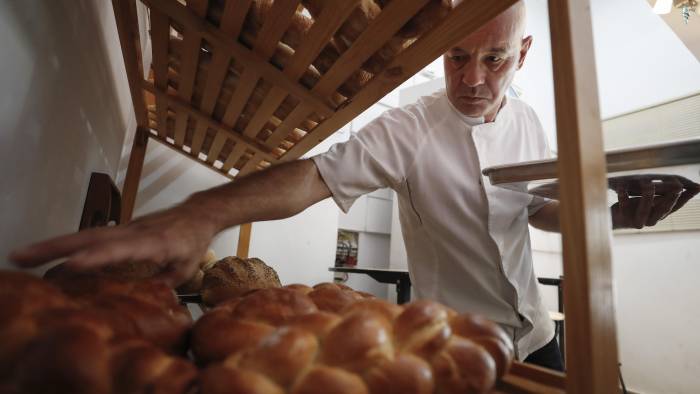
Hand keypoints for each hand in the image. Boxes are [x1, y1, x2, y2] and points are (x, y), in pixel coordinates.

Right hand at [8, 201, 219, 286]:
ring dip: (53, 245)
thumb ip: (165, 283)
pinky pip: (90, 236)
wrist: (196, 213)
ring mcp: (124, 228)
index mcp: (155, 242)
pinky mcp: (119, 229)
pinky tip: (45, 255)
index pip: (122, 249)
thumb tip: (146, 301)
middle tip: (22, 257)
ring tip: (21, 256)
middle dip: (55, 247)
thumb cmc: (193, 241)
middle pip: (90, 237)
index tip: (73, 264)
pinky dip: (67, 244)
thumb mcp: (186, 267)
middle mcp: (133, 232)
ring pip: (84, 235)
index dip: (97, 257)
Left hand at [609, 174, 699, 229]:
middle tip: (677, 186)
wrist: (614, 219)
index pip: (676, 206)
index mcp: (660, 214)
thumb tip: (688, 186)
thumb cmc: (635, 208)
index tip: (697, 187)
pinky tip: (622, 187)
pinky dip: (623, 196)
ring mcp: (636, 220)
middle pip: (663, 209)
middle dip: (670, 198)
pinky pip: (623, 206)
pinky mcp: (622, 218)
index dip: (686, 198)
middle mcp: (651, 220)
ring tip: (648, 183)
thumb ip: (666, 195)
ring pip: (644, 210)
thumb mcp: (652, 201)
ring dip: (647, 196)